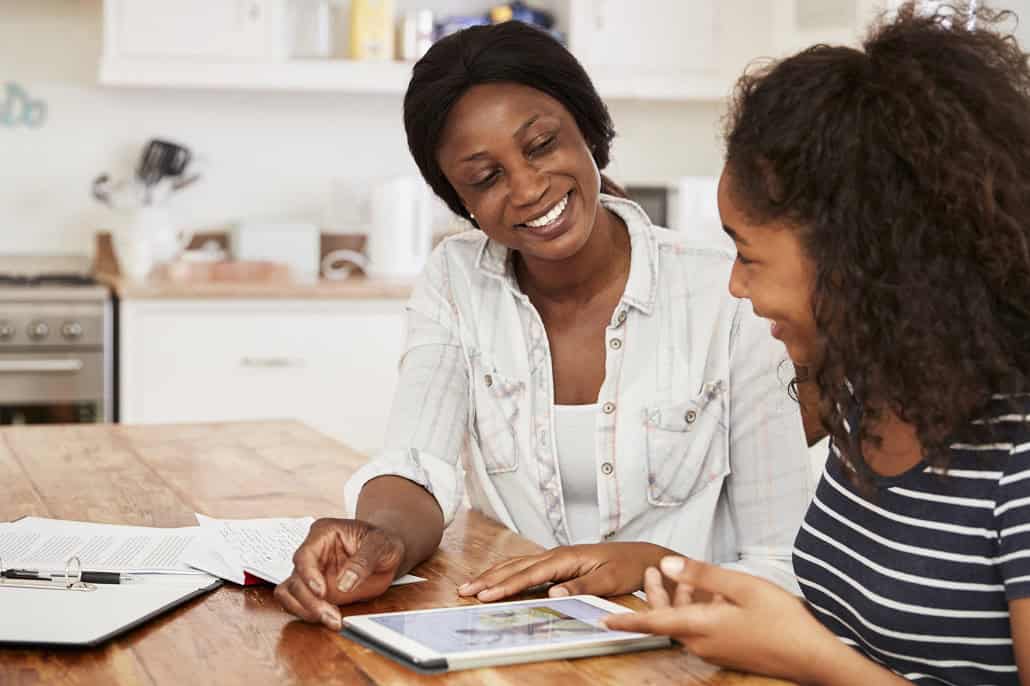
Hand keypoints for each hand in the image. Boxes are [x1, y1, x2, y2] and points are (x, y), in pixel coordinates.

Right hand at [274, 517, 405, 630]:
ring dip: (306, 610)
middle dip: (310, 601)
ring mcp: (311, 573)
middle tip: (331, 615)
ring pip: (290, 594)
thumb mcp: (380, 545)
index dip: (309, 575)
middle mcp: (313, 553)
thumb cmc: (382, 542)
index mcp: (323, 533)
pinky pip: (298, 604)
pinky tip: (328, 618)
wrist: (387, 553)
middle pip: (296, 579)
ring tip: (331, 619)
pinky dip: (308, 614)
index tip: (321, 592)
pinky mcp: (315, 591)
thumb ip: (363, 561)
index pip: (304, 555)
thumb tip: (344, 582)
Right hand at [458, 542, 669, 601]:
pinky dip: (507, 573)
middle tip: (464, 591)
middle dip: (488, 579)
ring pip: (517, 565)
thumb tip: (552, 592)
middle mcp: (557, 554)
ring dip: (493, 575)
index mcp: (566, 557)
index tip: (485, 595)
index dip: (505, 586)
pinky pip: (526, 568)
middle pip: (515, 567)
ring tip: (472, 586)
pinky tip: (498, 579)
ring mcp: (557, 557)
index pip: (529, 574)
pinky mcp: (559, 563)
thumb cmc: (628, 567)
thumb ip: (581, 586)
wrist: (644, 556)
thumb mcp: (609, 580)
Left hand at [602, 556, 840, 682]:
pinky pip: (703, 629)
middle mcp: (703, 643)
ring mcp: (717, 651)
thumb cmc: (783, 621)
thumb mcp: (741, 587)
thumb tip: (669, 565)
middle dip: (657, 595)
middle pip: (669, 619)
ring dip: (680, 600)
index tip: (602, 621)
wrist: (813, 657)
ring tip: (678, 575)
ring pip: (687, 623)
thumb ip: (702, 575)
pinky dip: (699, 610)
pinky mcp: (729, 652)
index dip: (626, 620)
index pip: (654, 622)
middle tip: (651, 571)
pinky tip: (713, 594)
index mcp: (701, 627)